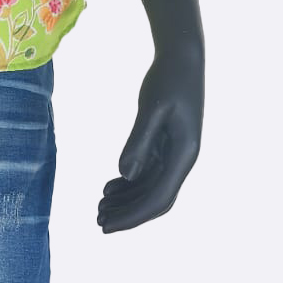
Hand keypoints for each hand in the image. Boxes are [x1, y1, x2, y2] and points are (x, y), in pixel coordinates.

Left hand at [97, 38, 204, 233]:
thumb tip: (126, 175)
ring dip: (127, 200)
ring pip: (151, 188)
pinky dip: (130, 182)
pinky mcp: (167, 144)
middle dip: (128, 213)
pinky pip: (149, 172)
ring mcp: (176, 153)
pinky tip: (110, 186)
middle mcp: (183, 159)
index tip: (106, 226)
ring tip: (99, 206)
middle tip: (97, 221)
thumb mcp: (152, 107)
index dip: (132, 216)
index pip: (158, 197)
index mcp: (184, 154)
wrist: (182, 56)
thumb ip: (139, 141)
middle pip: (156, 199)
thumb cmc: (168, 77)